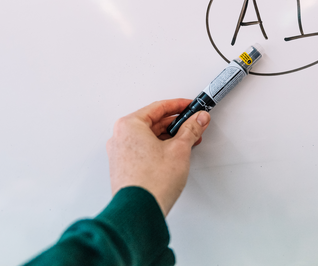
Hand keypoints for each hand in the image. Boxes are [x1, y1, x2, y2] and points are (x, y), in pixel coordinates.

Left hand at [106, 99, 210, 215]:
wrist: (139, 211)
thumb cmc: (151, 182)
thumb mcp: (179, 149)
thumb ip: (191, 129)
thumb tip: (197, 120)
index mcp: (129, 125)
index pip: (158, 107)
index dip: (179, 106)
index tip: (191, 106)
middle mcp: (120, 137)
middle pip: (153, 122)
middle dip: (176, 124)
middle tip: (193, 124)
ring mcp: (120, 153)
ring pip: (148, 137)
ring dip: (169, 137)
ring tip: (188, 141)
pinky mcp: (124, 167)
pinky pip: (143, 150)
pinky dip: (159, 148)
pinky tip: (174, 155)